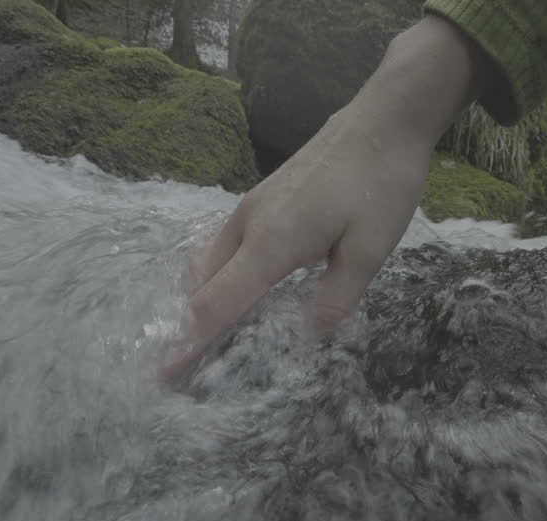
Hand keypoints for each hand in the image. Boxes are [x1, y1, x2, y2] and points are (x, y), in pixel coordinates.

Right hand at [159, 15, 500, 381]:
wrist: (383, 120)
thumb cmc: (381, 184)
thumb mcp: (370, 250)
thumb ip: (336, 297)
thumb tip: (310, 337)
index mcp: (272, 243)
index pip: (217, 303)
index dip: (190, 342)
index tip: (163, 373)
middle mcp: (249, 225)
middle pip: (201, 285)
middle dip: (187, 327)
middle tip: (185, 367)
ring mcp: (251, 207)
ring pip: (207, 262)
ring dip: (201, 300)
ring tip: (206, 336)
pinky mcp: (261, 198)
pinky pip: (223, 245)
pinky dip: (218, 276)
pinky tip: (237, 290)